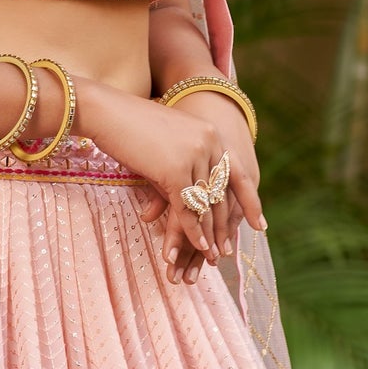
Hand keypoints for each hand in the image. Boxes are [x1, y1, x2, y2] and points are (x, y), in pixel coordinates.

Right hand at [78, 83, 264, 283]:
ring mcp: (194, 157)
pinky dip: (194, 231)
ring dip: (210, 234)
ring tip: (213, 256)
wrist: (108, 112)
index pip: (237, 174)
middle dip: (225, 226)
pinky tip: (198, 247)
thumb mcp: (168, 144)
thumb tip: (189, 196)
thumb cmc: (132, 127)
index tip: (259, 225)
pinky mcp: (176, 171)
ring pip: (206, 204)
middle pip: (223, 194)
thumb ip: (185, 167)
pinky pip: (188, 208)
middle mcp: (210, 143)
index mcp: (212, 134)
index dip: (249, 202)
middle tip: (227, 250)